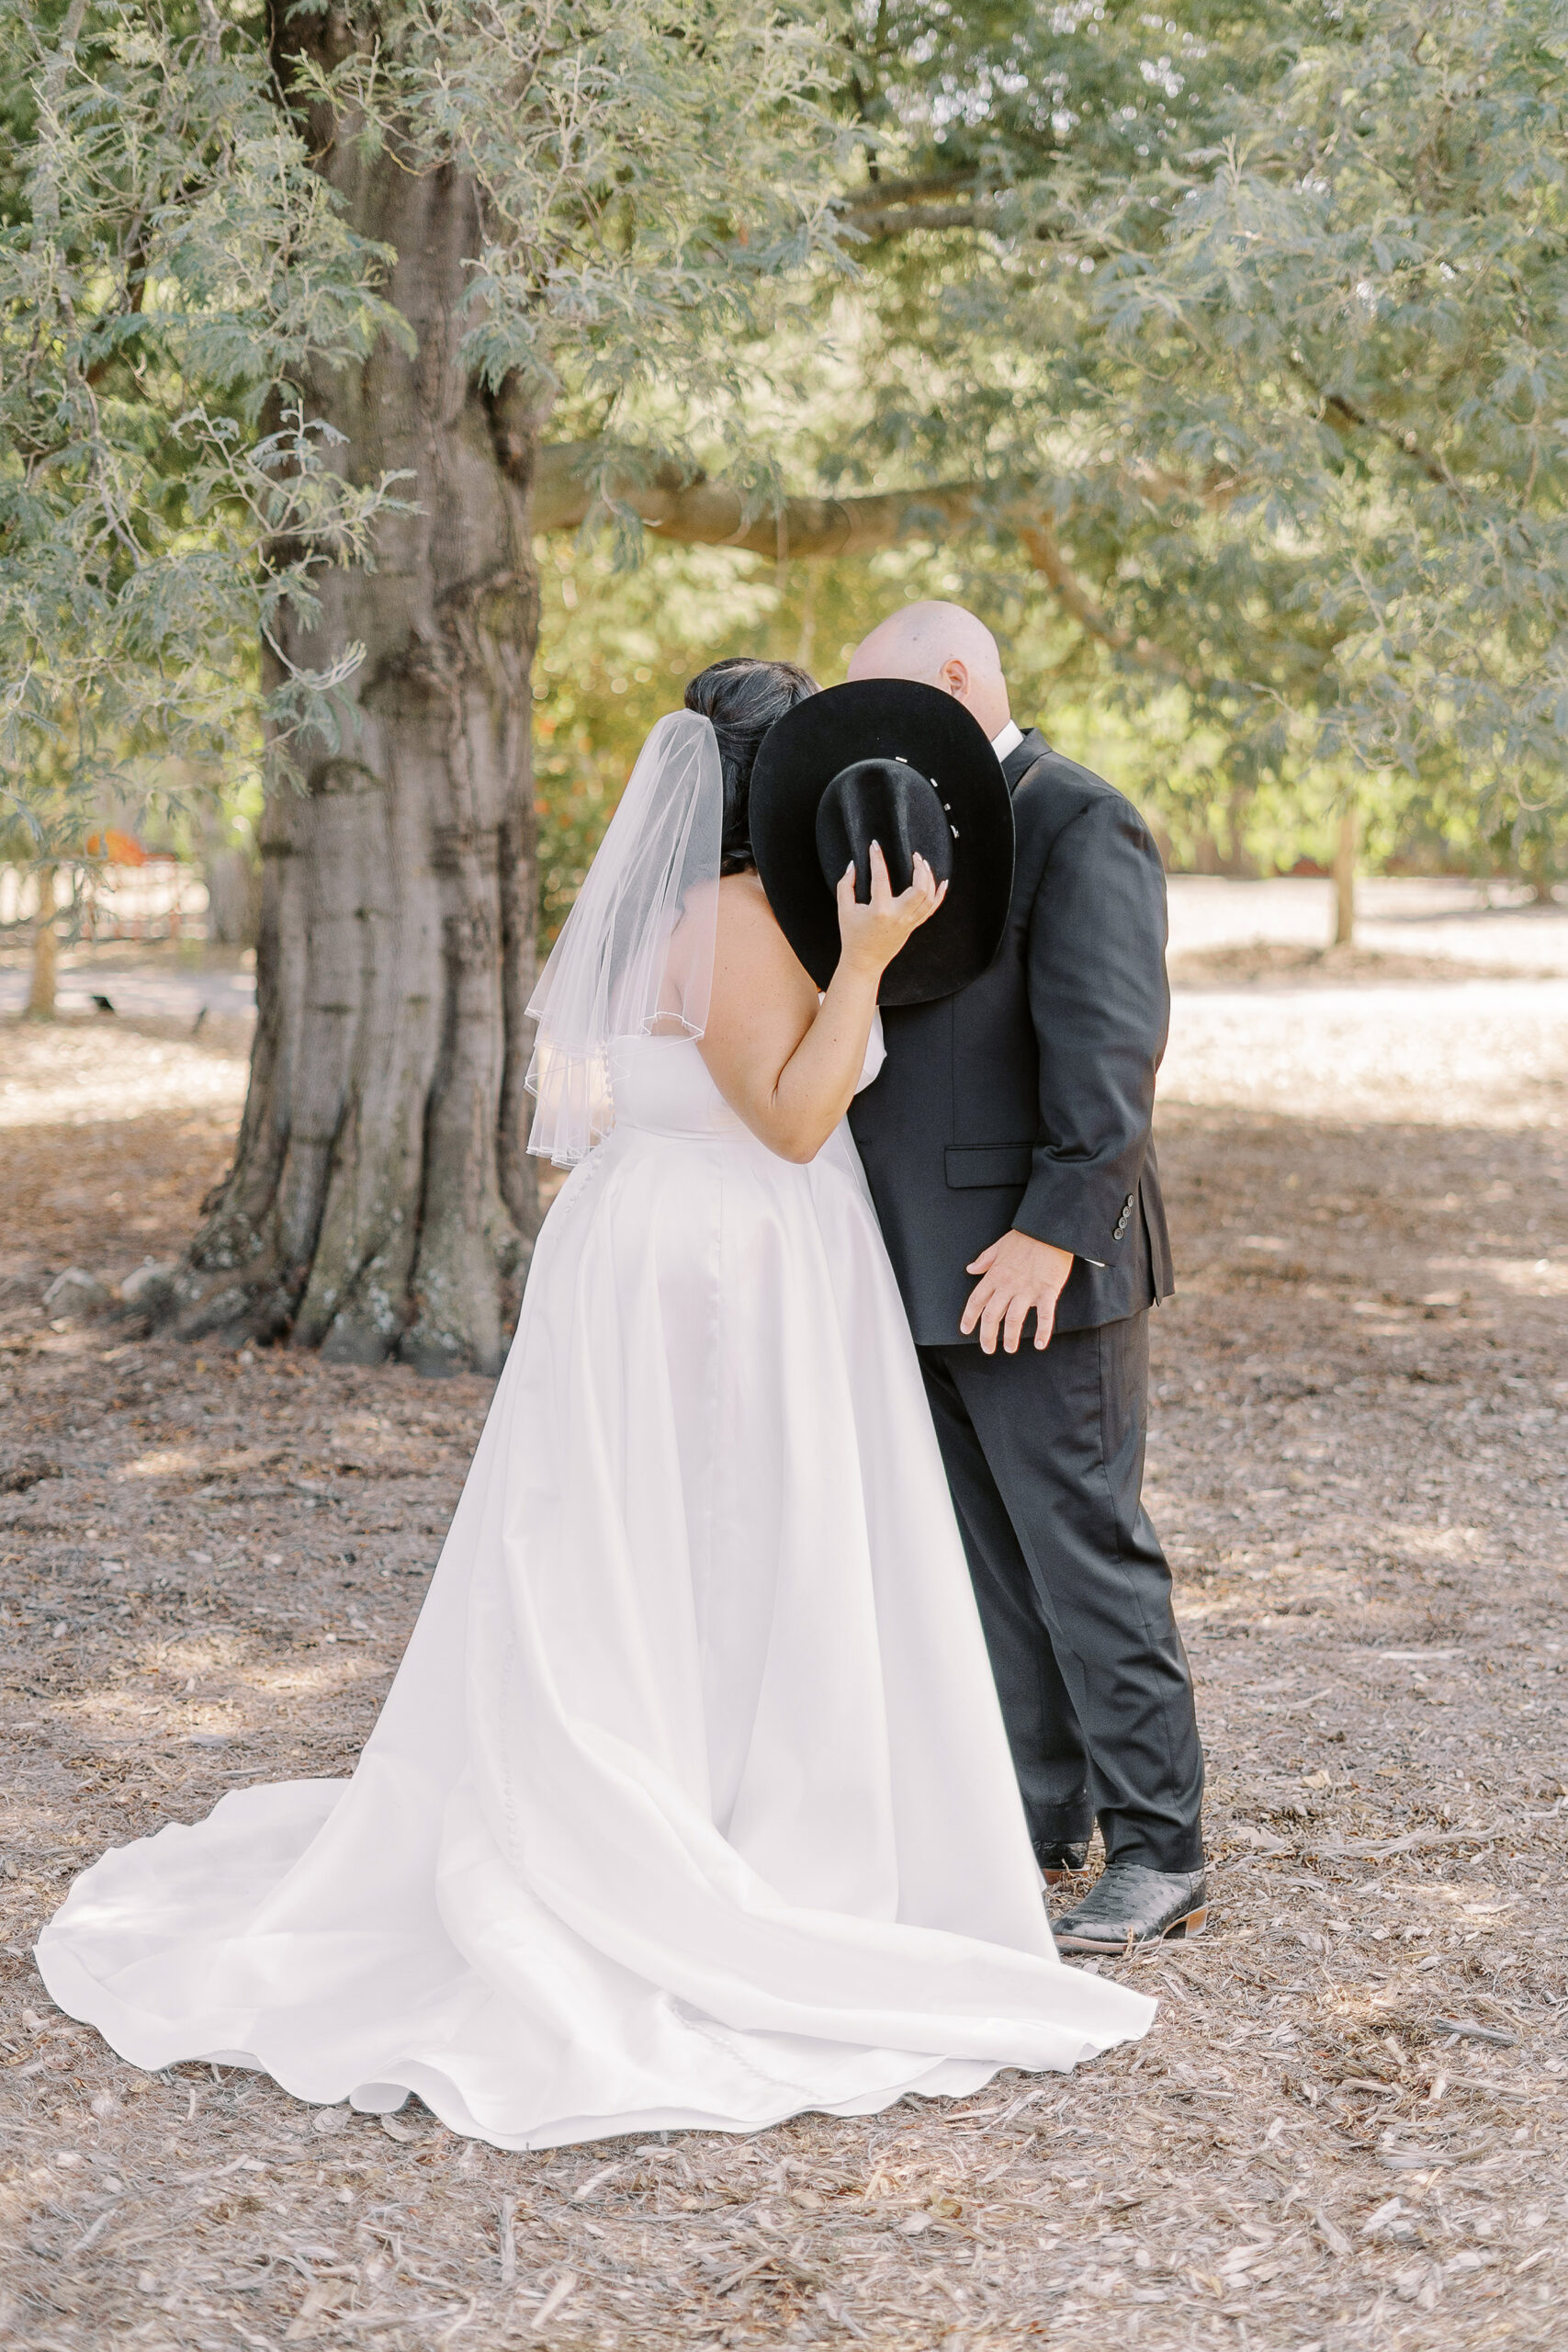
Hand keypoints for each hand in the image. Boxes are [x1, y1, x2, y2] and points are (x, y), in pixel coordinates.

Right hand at [836, 842, 946, 981]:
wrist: (864, 961)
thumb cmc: (852, 936)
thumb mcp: (843, 910)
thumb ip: (845, 885)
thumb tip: (853, 865)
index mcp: (880, 911)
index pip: (881, 878)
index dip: (877, 859)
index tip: (874, 846)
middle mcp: (899, 916)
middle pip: (919, 888)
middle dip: (919, 868)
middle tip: (913, 855)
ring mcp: (909, 922)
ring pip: (929, 897)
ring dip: (929, 878)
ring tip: (923, 863)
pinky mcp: (913, 926)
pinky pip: (932, 910)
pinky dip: (940, 895)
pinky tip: (942, 881)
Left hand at [962, 1229, 1073, 1354]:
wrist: (1049, 1230)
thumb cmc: (1025, 1237)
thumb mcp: (999, 1246)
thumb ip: (984, 1260)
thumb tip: (970, 1269)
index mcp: (995, 1274)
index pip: (977, 1300)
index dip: (969, 1317)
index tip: (966, 1330)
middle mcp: (1008, 1285)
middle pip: (992, 1315)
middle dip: (987, 1335)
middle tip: (987, 1348)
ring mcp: (1028, 1289)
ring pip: (1014, 1319)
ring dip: (1011, 1337)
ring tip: (1010, 1348)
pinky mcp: (1047, 1291)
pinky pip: (1045, 1315)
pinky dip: (1042, 1331)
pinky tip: (1039, 1344)